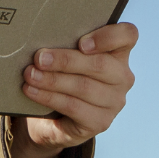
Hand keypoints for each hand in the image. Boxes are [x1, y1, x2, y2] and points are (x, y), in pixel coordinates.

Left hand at [10, 22, 138, 157]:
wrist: (51, 118)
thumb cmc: (61, 78)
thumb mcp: (67, 58)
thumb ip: (66, 45)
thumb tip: (44, 44)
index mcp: (118, 53)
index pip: (128, 35)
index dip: (108, 37)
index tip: (81, 43)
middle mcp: (122, 77)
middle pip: (99, 64)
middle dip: (65, 60)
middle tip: (38, 58)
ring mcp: (114, 102)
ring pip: (83, 86)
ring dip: (52, 80)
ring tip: (30, 75)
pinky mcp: (100, 122)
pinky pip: (73, 106)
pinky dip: (49, 97)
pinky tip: (32, 91)